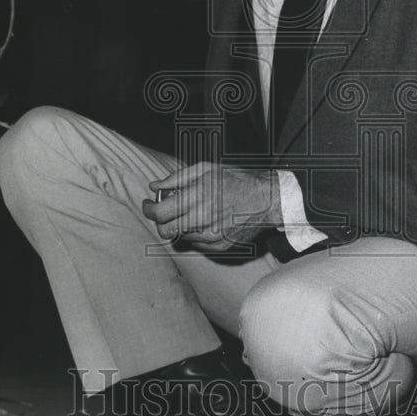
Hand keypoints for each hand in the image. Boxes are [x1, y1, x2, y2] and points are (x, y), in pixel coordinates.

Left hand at [142, 162, 281, 252]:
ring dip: (180, 225)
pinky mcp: (221, 246)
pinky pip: (197, 244)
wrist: (267, 199)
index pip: (159, 212)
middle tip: (165, 212)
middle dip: (160, 222)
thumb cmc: (236, 179)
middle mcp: (203, 217)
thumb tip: (154, 186)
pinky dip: (196, 234)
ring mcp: (212, 235)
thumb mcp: (206, 169)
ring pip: (180, 237)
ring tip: (192, 212)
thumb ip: (176, 178)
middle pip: (165, 230)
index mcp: (197, 195)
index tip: (148, 204)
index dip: (148, 209)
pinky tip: (207, 221)